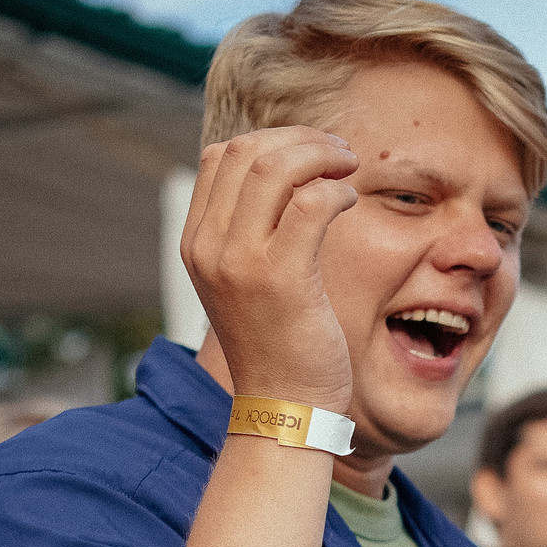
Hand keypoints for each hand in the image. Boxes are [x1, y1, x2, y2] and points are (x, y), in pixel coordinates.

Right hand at [179, 126, 360, 415]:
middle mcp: (209, 248)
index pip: (222, 157)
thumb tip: (286, 175)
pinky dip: (337, 191)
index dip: (272, 141)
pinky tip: (350, 203)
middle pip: (248, 152)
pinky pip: (312, 203)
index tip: (309, 154)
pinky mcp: (281, 278)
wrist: (283, 406)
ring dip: (322, 156)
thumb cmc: (277, 343)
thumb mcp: (246, 281)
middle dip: (302, 140)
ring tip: (348, 169)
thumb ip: (251, 231)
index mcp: (197, 243)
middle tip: (339, 154)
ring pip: (276, 168)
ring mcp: (240, 262)